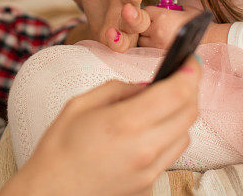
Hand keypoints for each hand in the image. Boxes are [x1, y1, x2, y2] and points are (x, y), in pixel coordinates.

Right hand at [1, 57, 200, 195]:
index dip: (190, 72)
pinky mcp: (149, 185)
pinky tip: (146, 133)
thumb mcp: (81, 104)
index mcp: (125, 122)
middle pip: (189, 113)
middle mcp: (144, 149)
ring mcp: (150, 171)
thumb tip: (147, 86)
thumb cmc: (59, 149)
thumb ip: (118, 89)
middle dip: (189, 89)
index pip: (177, 92)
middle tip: (180, 76)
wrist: (51, 191)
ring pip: (184, 135)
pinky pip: (170, 155)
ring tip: (160, 106)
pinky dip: (166, 138)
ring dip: (179, 115)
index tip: (191, 60)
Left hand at [137, 7, 195, 49]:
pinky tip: (158, 43)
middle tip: (152, 25)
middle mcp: (157, 29)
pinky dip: (151, 46)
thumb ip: (171, 8)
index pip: (145, 11)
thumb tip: (162, 7)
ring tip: (155, 35)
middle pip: (140, 26)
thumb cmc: (197, 24)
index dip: (149, 12)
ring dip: (145, 37)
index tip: (153, 14)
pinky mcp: (159, 53)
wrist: (208, 41)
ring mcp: (157, 43)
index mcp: (162, 16)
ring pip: (141, 40)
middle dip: (144, 25)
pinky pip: (148, 49)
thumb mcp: (184, 9)